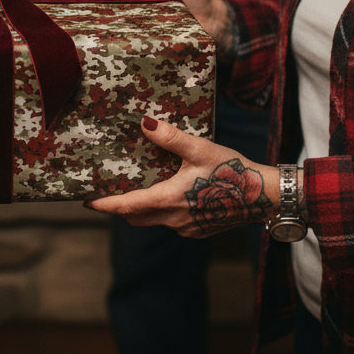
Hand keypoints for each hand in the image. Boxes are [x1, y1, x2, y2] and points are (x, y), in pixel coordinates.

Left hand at [86, 116, 277, 237]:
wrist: (266, 196)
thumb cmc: (233, 171)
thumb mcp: (200, 148)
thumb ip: (170, 137)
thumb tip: (145, 123)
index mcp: (170, 200)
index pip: (127, 207)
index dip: (105, 205)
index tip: (86, 201)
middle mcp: (175, 219)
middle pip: (136, 218)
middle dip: (119, 208)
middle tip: (106, 192)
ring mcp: (188, 227)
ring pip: (153, 221)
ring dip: (141, 209)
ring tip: (134, 189)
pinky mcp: (200, 229)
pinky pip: (171, 223)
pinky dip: (161, 211)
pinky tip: (166, 193)